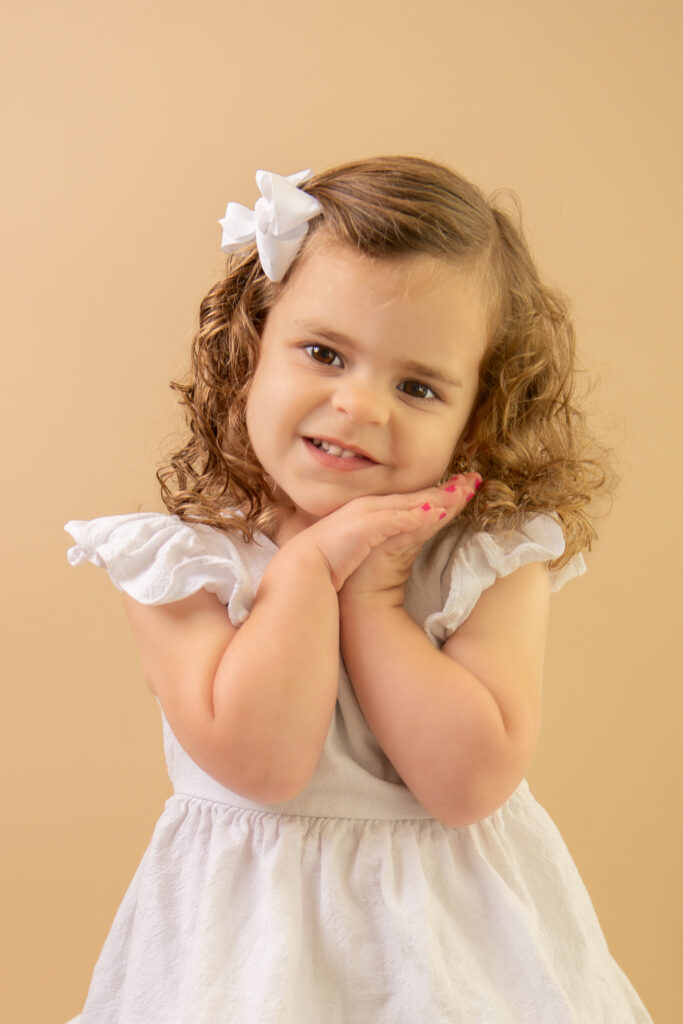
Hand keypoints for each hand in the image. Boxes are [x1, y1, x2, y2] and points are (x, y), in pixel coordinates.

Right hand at [290, 473, 480, 593]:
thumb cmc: (327, 560)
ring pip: (413, 504)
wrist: (304, 568)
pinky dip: (418, 515)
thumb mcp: (359, 547)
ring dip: (441, 497)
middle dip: (448, 489)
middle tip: (475, 481)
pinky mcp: (367, 528)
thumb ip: (376, 540)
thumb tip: (390, 542)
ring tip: (465, 491)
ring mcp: (370, 515)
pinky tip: (438, 512)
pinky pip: (398, 520)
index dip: (437, 494)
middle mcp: (373, 507)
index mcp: (371, 512)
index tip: (460, 488)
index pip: (410, 500)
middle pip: (417, 497)